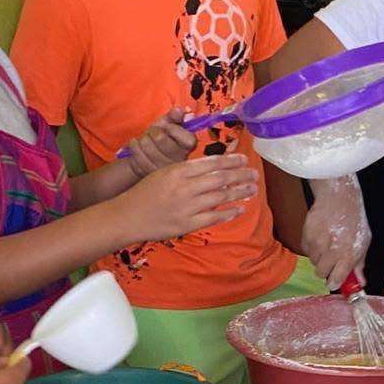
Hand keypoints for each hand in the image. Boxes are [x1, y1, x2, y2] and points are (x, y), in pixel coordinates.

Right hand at [114, 154, 258, 242]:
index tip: (244, 159)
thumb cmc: (146, 192)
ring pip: (220, 197)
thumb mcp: (164, 173)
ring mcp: (187, 206)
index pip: (211, 162)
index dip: (231, 160)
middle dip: (241, 175)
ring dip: (239, 192)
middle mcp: (185, 187)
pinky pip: (214, 218)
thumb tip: (214, 167)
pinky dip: (229, 213)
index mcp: (178, 171)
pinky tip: (240, 208)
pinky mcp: (187, 224)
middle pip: (220, 178)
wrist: (128, 216)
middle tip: (254, 174)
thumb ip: (187, 171)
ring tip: (252, 189)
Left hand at [124, 108, 197, 178]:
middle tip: (153, 134)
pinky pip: (136, 152)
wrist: (146, 157)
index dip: (173, 129)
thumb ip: (174, 116)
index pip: (187, 138)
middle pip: (160, 137)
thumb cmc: (160, 139)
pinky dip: (133, 145)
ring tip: (146, 141)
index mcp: (188, 148)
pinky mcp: (149, 173)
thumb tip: (179, 110)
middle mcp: (179, 161)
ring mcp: (164, 169)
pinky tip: (137, 146)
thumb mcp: (168, 125)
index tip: (167, 127)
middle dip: (153, 131)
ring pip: (146, 144)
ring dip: (142, 138)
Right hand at [303, 175, 371, 289]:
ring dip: (319, 257)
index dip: (334, 283)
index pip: (336, 279)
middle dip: (325, 270)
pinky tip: (320, 237)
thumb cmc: (353, 220)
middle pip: (321, 273)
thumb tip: (360, 282)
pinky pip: (306, 250)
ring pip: (313, 262)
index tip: (333, 282)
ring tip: (327, 244)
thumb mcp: (363, 242)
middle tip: (330, 261)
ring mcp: (318, 243)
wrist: (339, 199)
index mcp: (349, 254)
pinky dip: (312, 247)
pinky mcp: (307, 235)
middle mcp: (332, 250)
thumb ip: (360, 264)